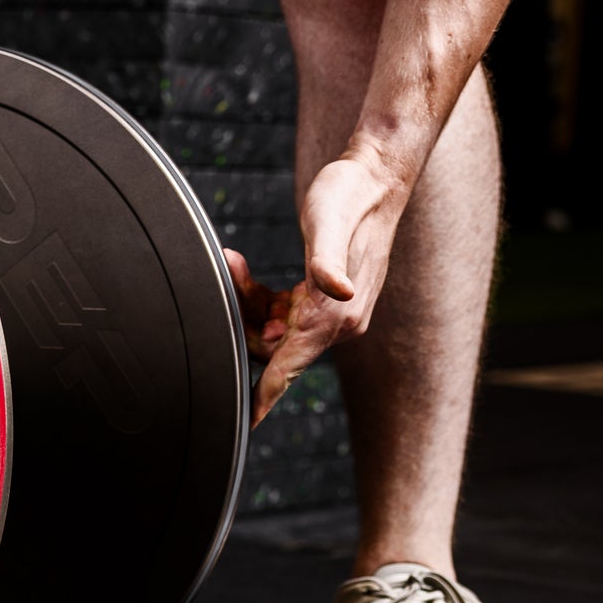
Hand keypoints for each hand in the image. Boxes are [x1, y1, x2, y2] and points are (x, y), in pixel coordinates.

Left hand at [223, 153, 408, 427]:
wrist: (374, 177)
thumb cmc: (349, 196)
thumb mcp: (328, 224)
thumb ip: (326, 262)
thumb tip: (337, 292)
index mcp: (335, 316)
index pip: (289, 367)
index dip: (264, 396)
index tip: (243, 425)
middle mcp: (336, 322)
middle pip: (272, 348)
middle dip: (242, 320)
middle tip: (228, 270)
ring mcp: (329, 312)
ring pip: (272, 329)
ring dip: (246, 303)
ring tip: (232, 261)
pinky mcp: (320, 297)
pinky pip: (280, 312)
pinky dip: (257, 295)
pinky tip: (240, 264)